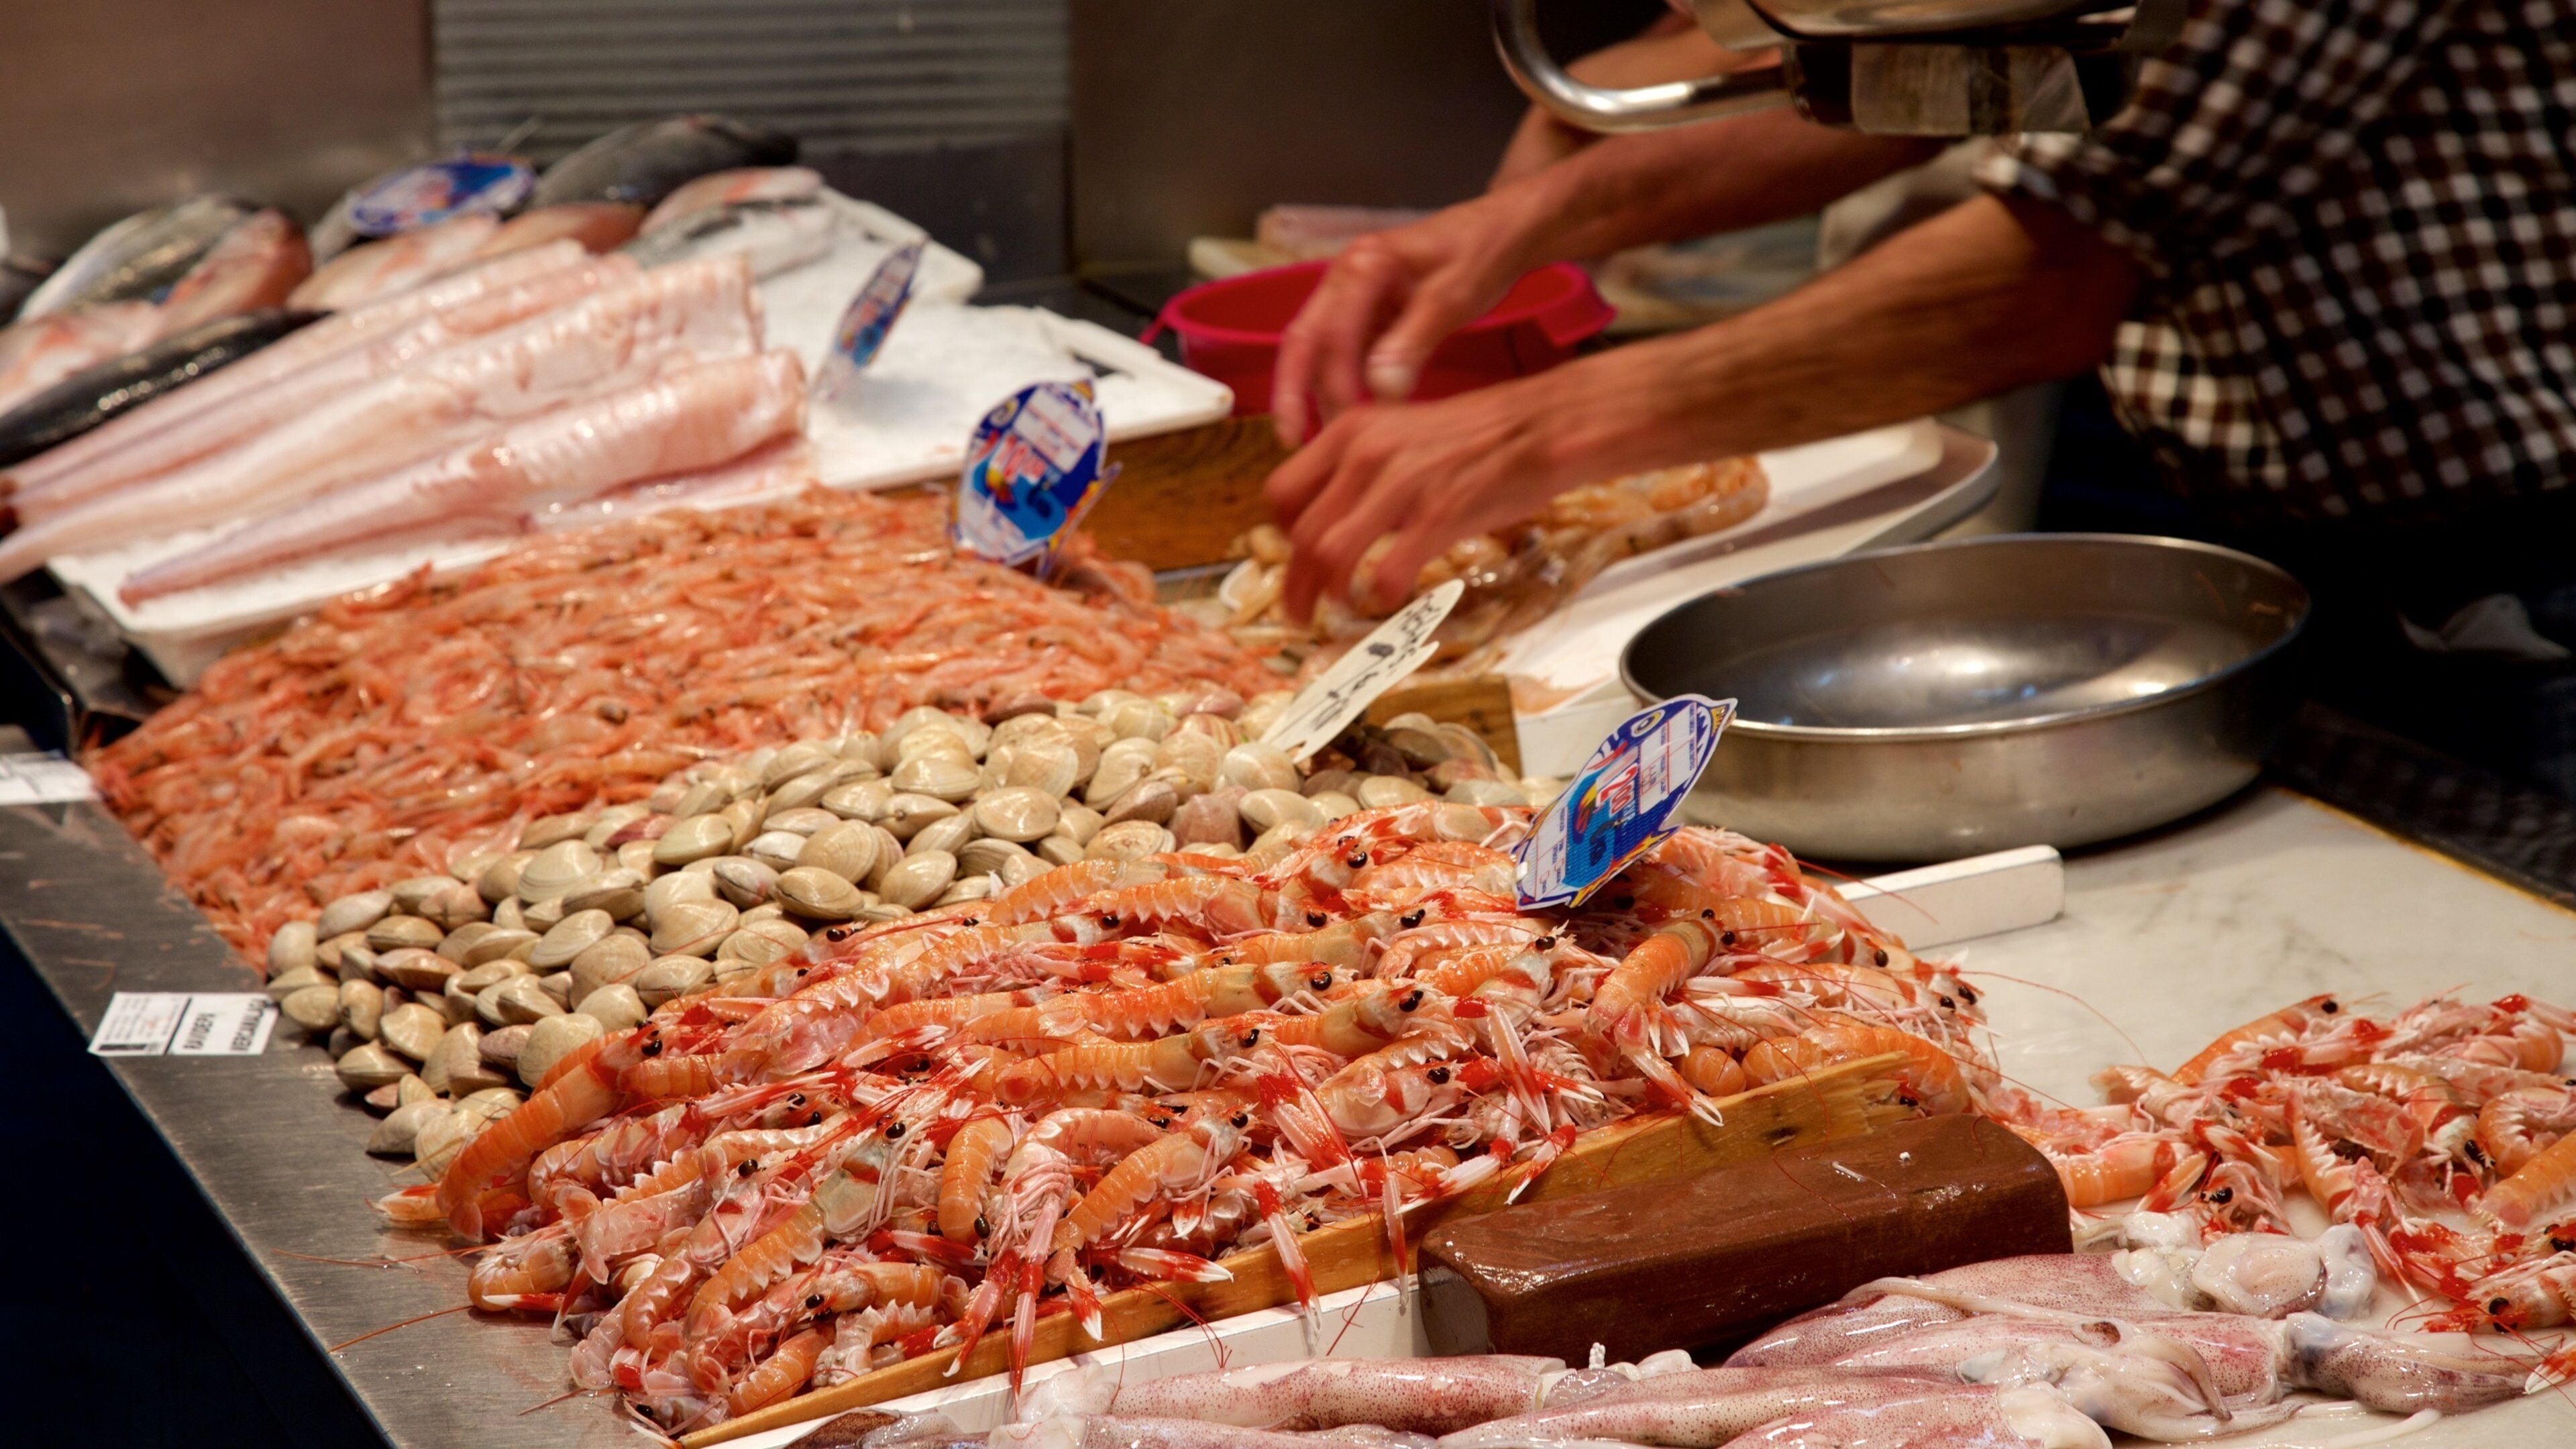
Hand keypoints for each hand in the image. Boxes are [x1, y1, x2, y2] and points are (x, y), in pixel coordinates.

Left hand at [1266, 370, 1610, 622]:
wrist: (1540, 426)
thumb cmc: (1476, 437)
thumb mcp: (1401, 433)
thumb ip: (1361, 467)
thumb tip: (1332, 516)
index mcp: (1350, 431)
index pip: (1281, 493)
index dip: (1281, 536)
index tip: (1296, 559)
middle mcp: (1366, 454)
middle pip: (1301, 534)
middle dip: (1295, 583)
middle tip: (1301, 610)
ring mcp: (1401, 486)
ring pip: (1330, 554)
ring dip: (1327, 594)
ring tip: (1340, 608)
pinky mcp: (1438, 516)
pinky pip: (1386, 571)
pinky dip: (1380, 595)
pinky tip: (1390, 596)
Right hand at [1269, 191, 1548, 448]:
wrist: (1502, 229)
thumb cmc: (1481, 252)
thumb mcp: (1453, 296)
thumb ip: (1414, 339)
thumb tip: (1378, 389)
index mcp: (1362, 267)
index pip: (1323, 333)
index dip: (1323, 385)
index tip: (1339, 429)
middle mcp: (1345, 278)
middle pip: (1304, 341)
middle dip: (1293, 393)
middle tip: (1293, 442)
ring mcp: (1353, 296)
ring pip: (1320, 351)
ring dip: (1319, 394)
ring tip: (1329, 442)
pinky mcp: (1367, 313)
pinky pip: (1344, 353)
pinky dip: (1344, 385)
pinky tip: (1353, 419)